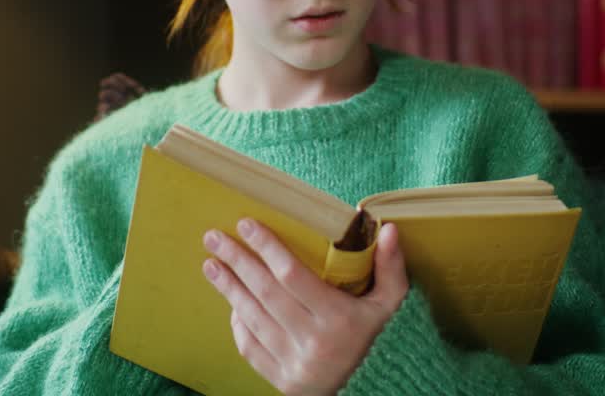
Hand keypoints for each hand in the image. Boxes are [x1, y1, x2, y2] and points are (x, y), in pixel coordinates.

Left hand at [202, 218, 408, 395]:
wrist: (376, 392)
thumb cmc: (382, 340)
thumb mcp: (392, 305)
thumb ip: (390, 266)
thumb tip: (389, 228)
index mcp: (338, 318)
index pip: (293, 275)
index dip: (267, 248)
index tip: (246, 224)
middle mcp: (313, 342)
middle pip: (265, 293)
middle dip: (237, 261)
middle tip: (213, 237)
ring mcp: (294, 364)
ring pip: (252, 318)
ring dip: (229, 288)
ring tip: (212, 265)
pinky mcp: (282, 381)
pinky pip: (250, 347)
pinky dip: (238, 323)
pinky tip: (231, 302)